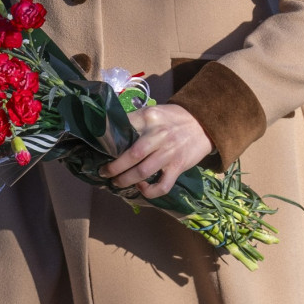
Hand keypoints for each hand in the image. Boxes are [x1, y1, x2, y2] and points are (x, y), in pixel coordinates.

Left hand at [98, 104, 212, 198]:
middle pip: (131, 155)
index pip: (124, 129)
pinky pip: (162, 186)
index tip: (100, 150)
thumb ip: (136, 121)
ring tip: (116, 182)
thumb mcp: (154, 112)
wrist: (203, 124)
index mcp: (150, 118)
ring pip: (143, 172)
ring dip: (125, 180)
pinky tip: (141, 188)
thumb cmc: (174, 118)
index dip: (109, 142)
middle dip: (114, 167)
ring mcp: (169, 153)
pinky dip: (149, 191)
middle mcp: (159, 135)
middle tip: (104, 172)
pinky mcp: (178, 167)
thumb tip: (112, 134)